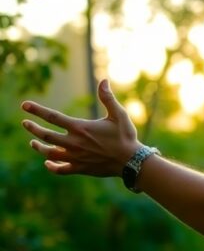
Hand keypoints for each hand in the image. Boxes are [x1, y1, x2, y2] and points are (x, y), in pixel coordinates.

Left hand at [21, 79, 140, 176]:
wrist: (132, 162)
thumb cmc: (126, 137)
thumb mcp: (119, 115)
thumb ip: (108, 98)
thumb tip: (104, 80)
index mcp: (80, 128)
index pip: (52, 117)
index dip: (37, 110)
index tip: (24, 105)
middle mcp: (74, 143)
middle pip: (45, 136)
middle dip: (33, 129)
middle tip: (25, 123)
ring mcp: (76, 157)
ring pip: (49, 153)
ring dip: (38, 148)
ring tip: (33, 143)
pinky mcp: (81, 169)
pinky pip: (61, 170)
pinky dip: (52, 167)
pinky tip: (47, 163)